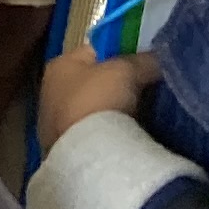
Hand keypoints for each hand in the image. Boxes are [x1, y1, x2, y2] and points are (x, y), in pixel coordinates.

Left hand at [39, 47, 155, 142]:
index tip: (144, 67)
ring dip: (115, 114)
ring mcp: (55, 125)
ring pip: (95, 111)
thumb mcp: (127, 70)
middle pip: (95, 83)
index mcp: (59, 66)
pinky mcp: (66, 151)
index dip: (121, 55)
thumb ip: (143, 60)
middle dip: (119, 87)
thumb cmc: (99, 100)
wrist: (87, 155)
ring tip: (143, 118)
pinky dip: (109, 135)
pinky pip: (94, 135)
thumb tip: (158, 60)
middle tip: (147, 92)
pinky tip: (129, 138)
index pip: (94, 52)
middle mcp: (51, 93)